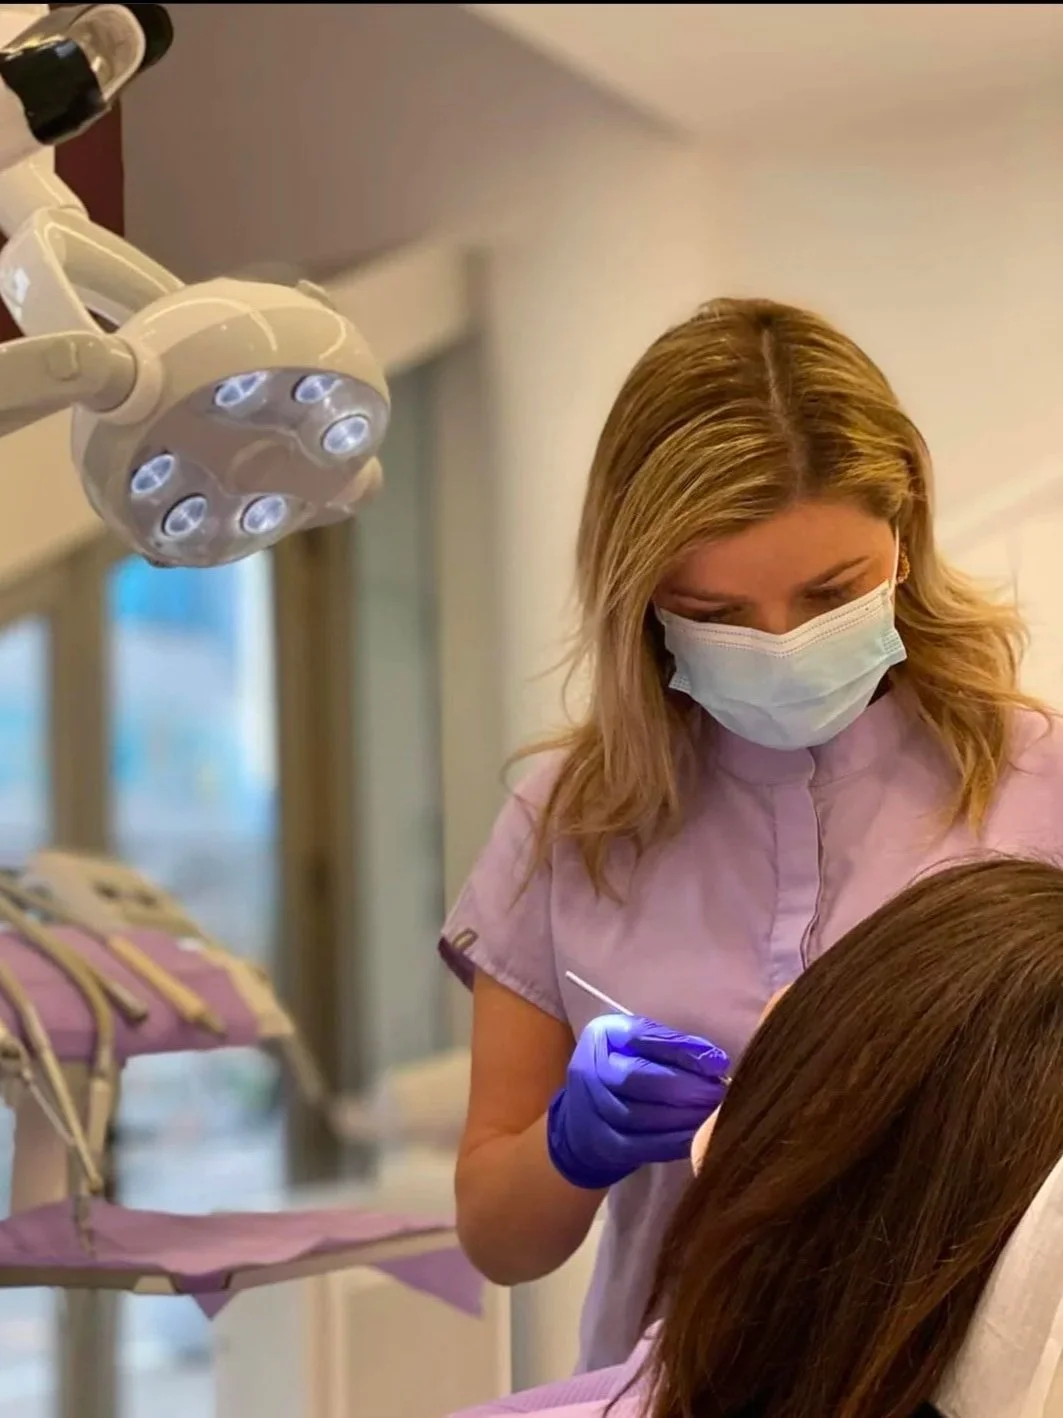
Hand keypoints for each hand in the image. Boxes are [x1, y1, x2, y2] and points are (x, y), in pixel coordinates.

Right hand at [546, 1013, 730, 1189]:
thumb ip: (670, 1046)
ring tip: (715, 1115)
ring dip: (686, 1117)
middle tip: (723, 1093)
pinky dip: (675, 1143)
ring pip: (644, 1116)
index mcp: (601, 1036)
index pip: (643, 1037)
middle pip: (640, 1078)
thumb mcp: (636, 1046)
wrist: (583, 1121)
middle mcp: (589, 1070)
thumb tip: (716, 1062)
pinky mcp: (606, 1145)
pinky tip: (699, 1138)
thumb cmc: (623, 1072)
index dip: (683, 1049)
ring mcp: (593, 1111)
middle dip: (688, 1087)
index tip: (719, 1062)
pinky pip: (644, 1146)